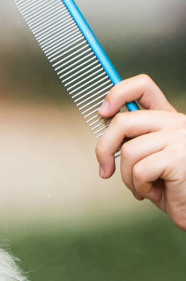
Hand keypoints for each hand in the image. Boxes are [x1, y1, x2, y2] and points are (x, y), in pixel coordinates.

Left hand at [96, 74, 185, 229]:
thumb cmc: (174, 188)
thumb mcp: (150, 160)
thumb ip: (134, 143)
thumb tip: (104, 140)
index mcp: (168, 120)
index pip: (143, 87)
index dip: (118, 93)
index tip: (102, 111)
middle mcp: (177, 123)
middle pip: (123, 121)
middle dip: (104, 149)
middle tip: (105, 170)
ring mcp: (180, 137)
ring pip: (129, 151)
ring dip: (127, 178)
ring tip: (143, 188)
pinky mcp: (179, 156)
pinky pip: (139, 170)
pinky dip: (139, 187)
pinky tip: (155, 192)